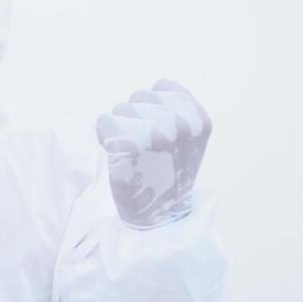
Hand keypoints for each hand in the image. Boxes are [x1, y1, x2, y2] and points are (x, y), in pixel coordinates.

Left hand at [94, 79, 211, 229]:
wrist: (158, 215)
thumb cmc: (168, 174)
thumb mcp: (189, 139)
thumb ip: (180, 110)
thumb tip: (157, 86)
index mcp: (198, 120)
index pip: (162, 87)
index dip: (150, 105)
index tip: (154, 129)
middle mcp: (181, 125)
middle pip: (139, 96)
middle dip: (134, 116)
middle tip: (141, 145)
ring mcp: (155, 135)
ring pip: (121, 108)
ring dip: (119, 126)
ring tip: (131, 151)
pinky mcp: (128, 146)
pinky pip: (105, 122)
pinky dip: (104, 136)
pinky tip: (115, 153)